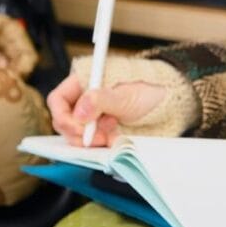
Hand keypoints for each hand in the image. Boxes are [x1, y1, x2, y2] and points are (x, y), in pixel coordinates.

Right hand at [46, 72, 165, 146]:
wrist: (167, 102)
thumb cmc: (147, 89)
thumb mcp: (125, 94)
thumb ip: (100, 100)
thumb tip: (79, 112)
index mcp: (83, 81)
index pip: (58, 100)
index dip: (64, 116)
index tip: (79, 127)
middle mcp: (84, 99)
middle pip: (64, 121)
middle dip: (78, 132)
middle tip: (98, 137)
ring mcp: (92, 116)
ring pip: (76, 135)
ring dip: (91, 139)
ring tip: (111, 133)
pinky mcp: (101, 130)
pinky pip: (91, 142)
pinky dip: (100, 144)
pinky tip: (113, 138)